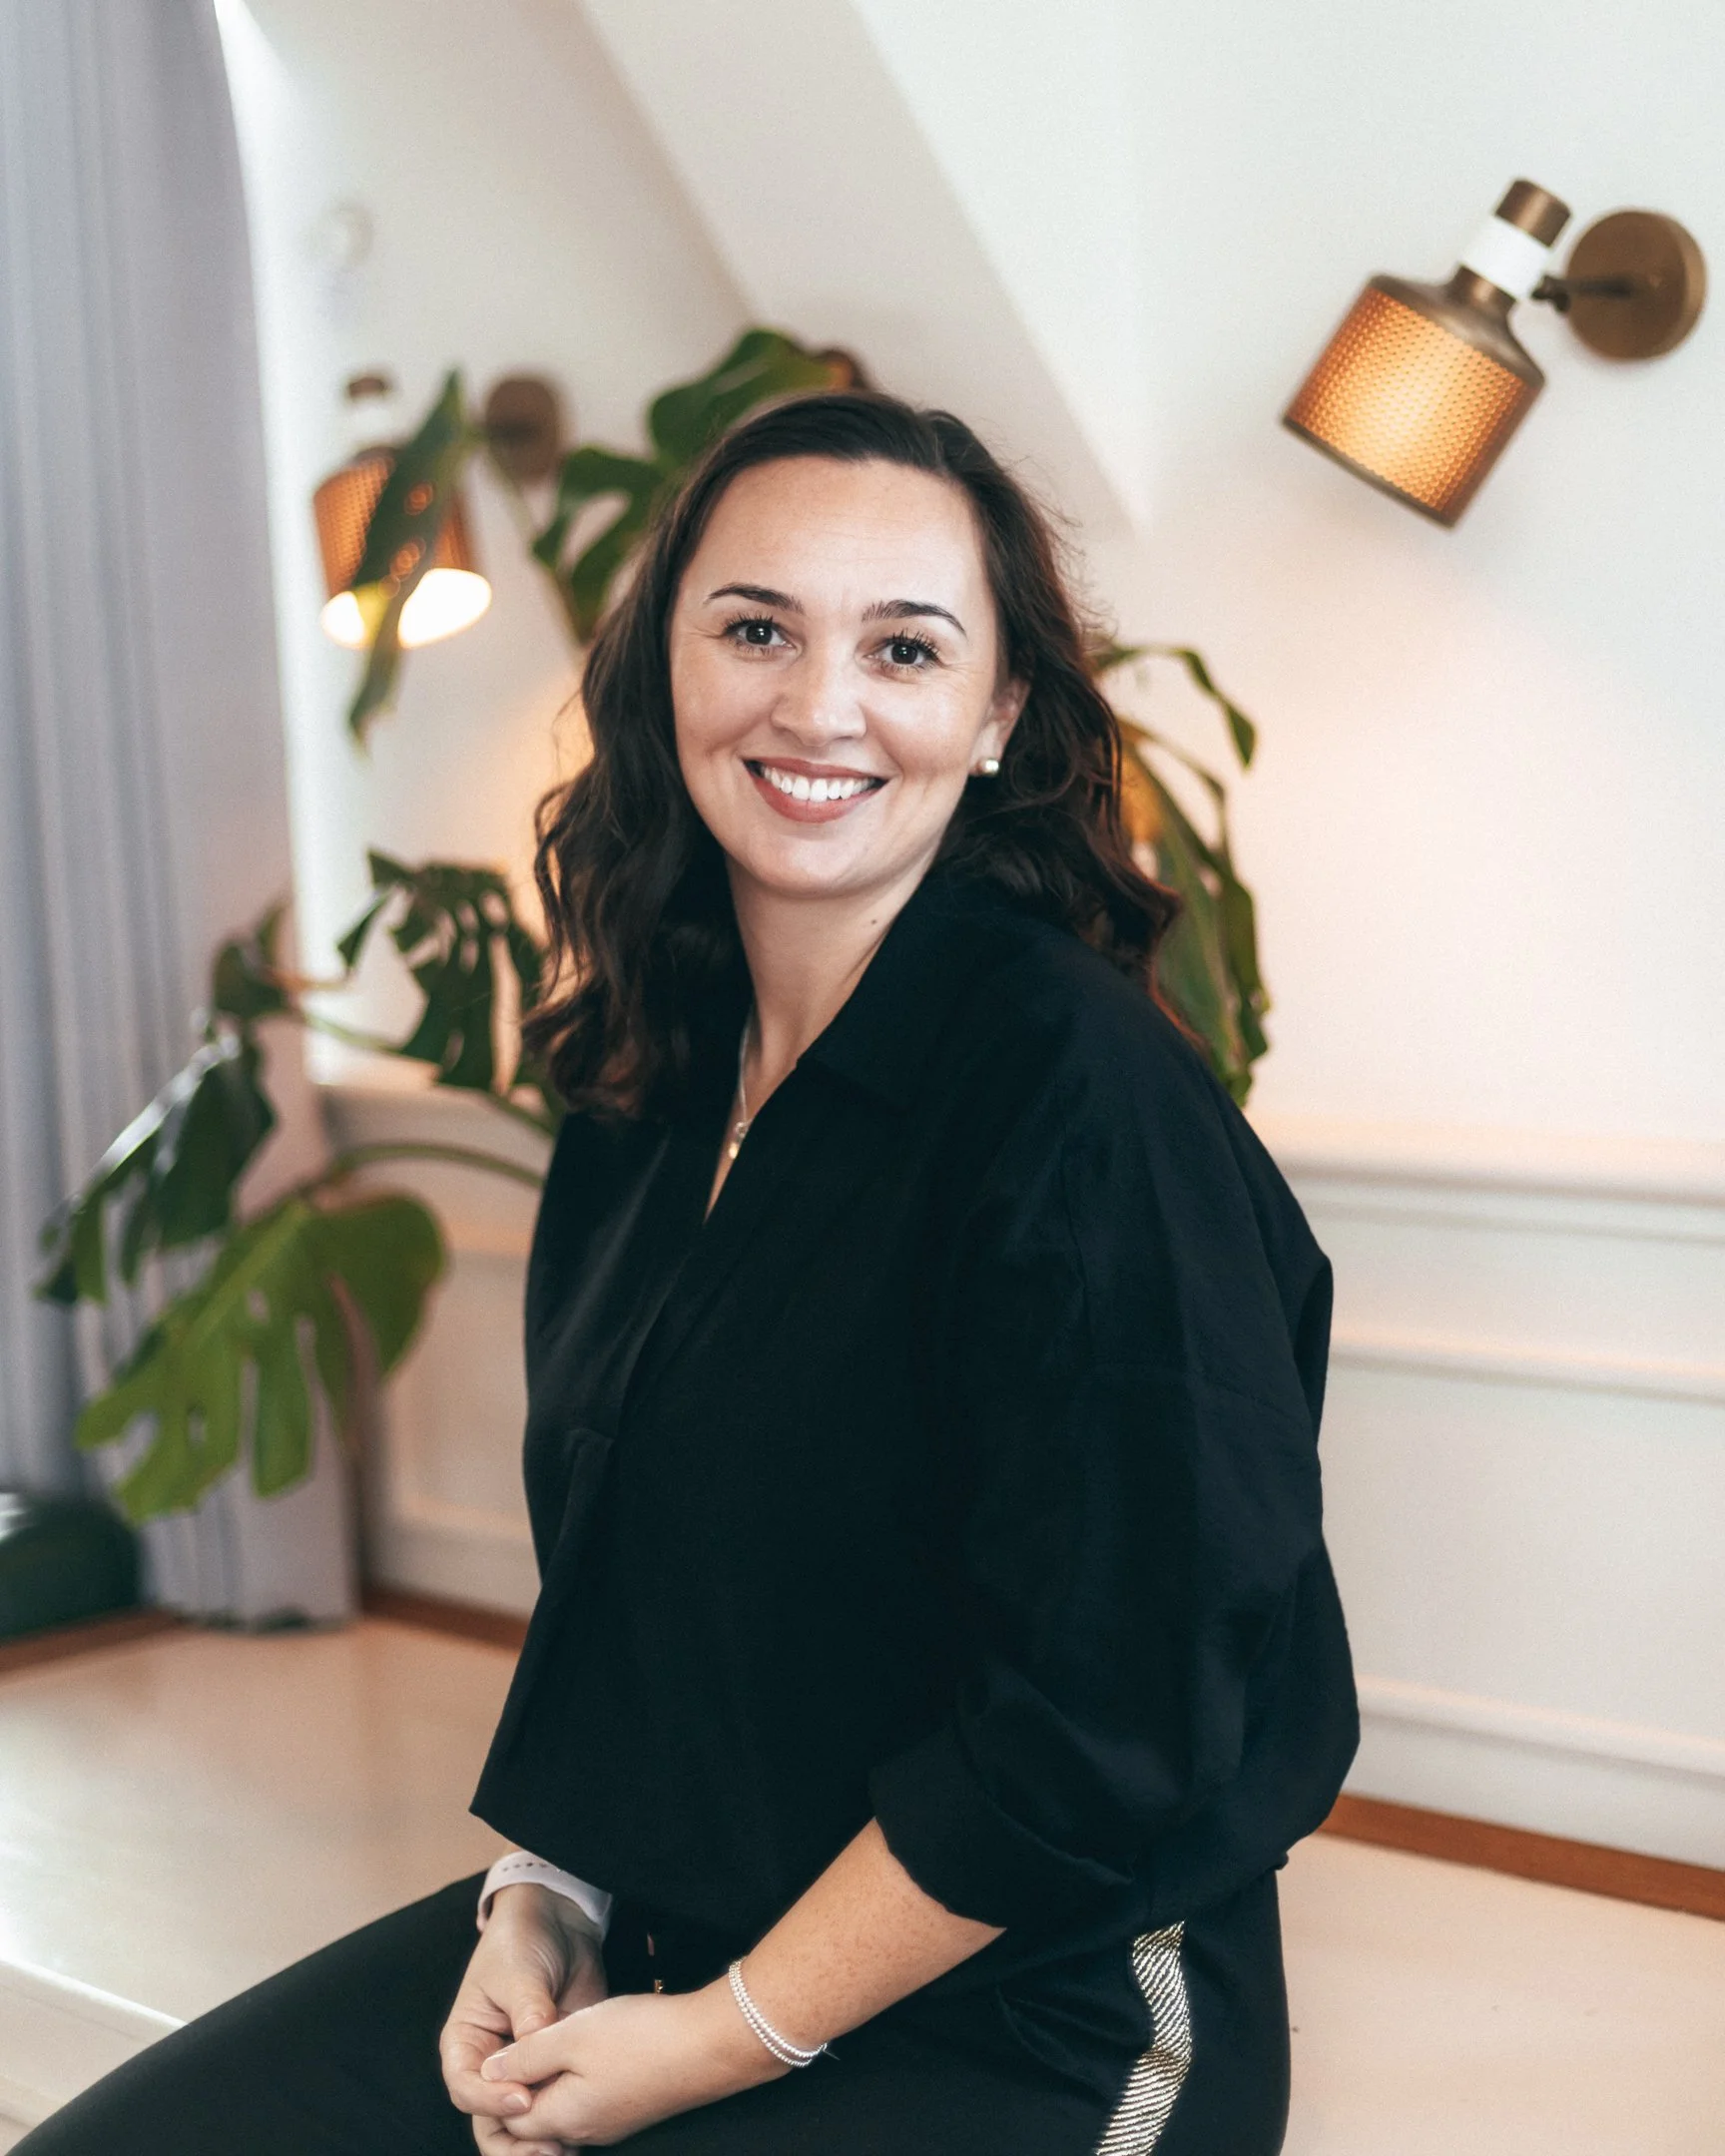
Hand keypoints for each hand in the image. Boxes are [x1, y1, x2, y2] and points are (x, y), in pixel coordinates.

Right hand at [441, 1884, 609, 2155]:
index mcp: (466, 2042)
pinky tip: (585, 2130)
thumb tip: (537, 2047)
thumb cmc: (522, 1940)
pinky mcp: (554, 2066)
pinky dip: (565, 2121)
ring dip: (540, 2139)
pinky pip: (555, 2103)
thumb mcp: (518, 1972)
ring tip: (566, 2149)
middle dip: (513, 2141)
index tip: (524, 2099)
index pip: (467, 2087)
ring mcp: (523, 2069)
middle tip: (546, 2149)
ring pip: (522, 2122)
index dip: (491, 2100)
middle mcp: (490, 2064)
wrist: (559, 1920)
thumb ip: (528, 2012)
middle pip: (489, 2120)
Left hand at [479, 1978, 786, 2146]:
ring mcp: (613, 2122)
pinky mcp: (633, 2107)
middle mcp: (585, 2130)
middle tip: (522, 2043)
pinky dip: (576, 2078)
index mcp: (563, 2116)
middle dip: (521, 2086)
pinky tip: (586, 2047)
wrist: (710, 2045)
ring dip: (550, 2079)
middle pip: (535, 2119)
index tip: (500, 2046)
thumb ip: (526, 2054)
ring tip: (552, 2039)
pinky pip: (589, 2101)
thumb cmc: (640, 2037)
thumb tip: (490, 2071)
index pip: (508, 2118)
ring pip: (563, 2107)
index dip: (496, 2086)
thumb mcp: (571, 2035)